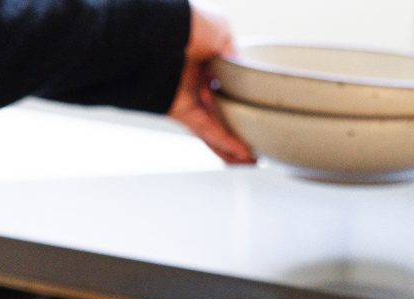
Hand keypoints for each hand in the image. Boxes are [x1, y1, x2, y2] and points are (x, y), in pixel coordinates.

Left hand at [168, 4, 255, 164]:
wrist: (158, 32)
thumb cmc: (185, 24)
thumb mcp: (220, 31)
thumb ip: (233, 51)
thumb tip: (242, 71)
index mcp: (204, 59)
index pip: (225, 85)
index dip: (241, 101)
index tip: (255, 112)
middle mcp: (193, 80)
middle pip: (219, 112)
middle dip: (236, 132)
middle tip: (252, 148)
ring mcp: (185, 97)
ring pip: (212, 127)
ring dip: (231, 146)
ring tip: (250, 160)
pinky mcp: (178, 110)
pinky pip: (205, 129)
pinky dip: (224, 142)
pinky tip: (241, 153)